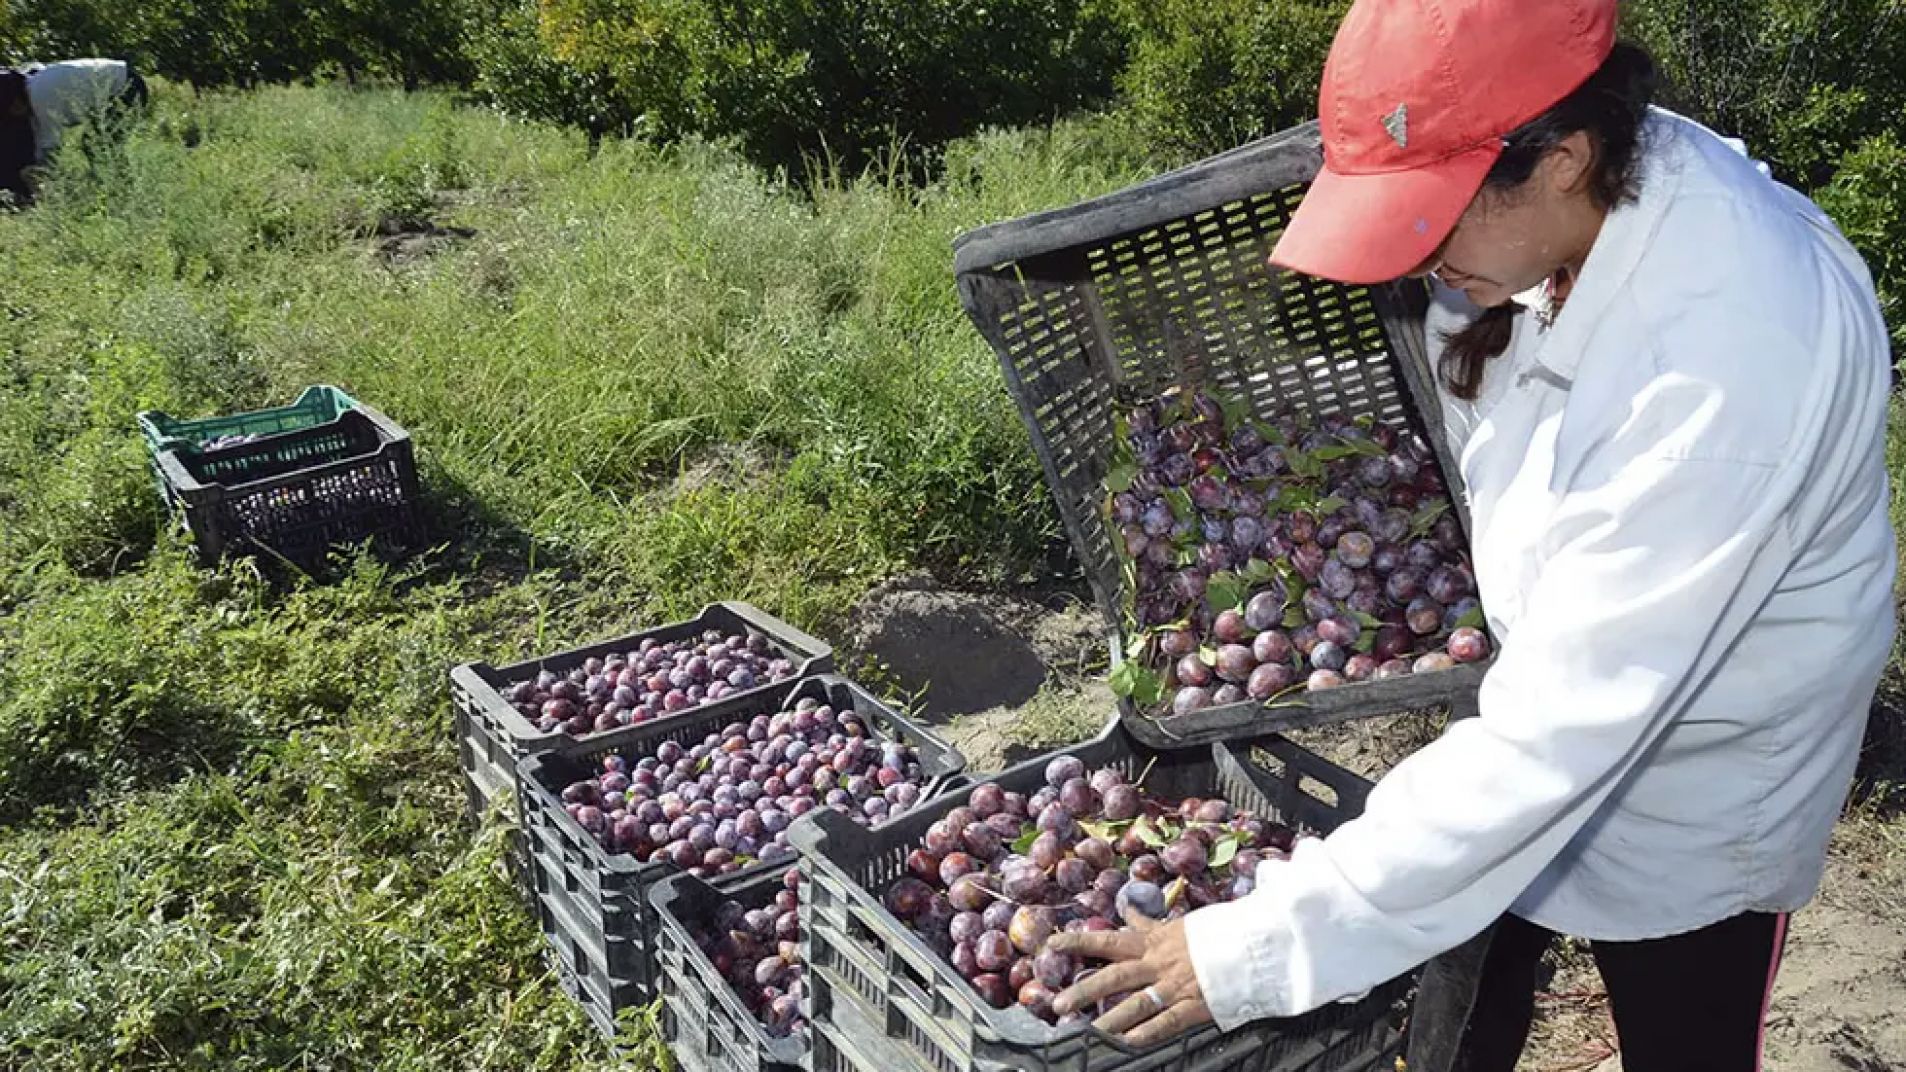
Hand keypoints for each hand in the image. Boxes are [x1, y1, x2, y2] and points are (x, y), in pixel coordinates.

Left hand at [1048, 907, 1214, 1046]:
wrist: (1252, 943)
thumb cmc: (1215, 933)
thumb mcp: (1178, 923)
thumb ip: (1150, 923)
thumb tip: (1129, 910)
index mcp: (1154, 941)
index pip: (1109, 940)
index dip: (1080, 941)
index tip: (1052, 945)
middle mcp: (1160, 963)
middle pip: (1115, 976)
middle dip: (1086, 990)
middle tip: (1059, 1003)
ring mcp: (1176, 985)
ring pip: (1137, 1003)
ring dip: (1112, 1018)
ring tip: (1089, 1031)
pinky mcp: (1195, 1005)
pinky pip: (1168, 1021)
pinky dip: (1148, 1031)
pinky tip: (1129, 1042)